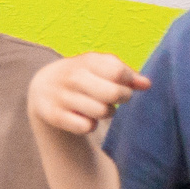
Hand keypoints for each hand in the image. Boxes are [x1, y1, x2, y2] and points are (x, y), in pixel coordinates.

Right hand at [29, 52, 146, 135]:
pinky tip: (86, 119)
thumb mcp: (100, 67)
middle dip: (122, 98)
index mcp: (87, 61)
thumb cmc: (82, 75)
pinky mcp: (55, 116)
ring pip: (102, 112)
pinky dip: (90, 126)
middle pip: (112, 93)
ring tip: (100, 107)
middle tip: (119, 98)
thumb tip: (147, 85)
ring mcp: (63, 97)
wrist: (42, 87)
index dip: (128, 81)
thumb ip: (125, 73)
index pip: (118, 73)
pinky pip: (86, 127)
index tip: (126, 84)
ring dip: (107, 112)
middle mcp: (73, 78)